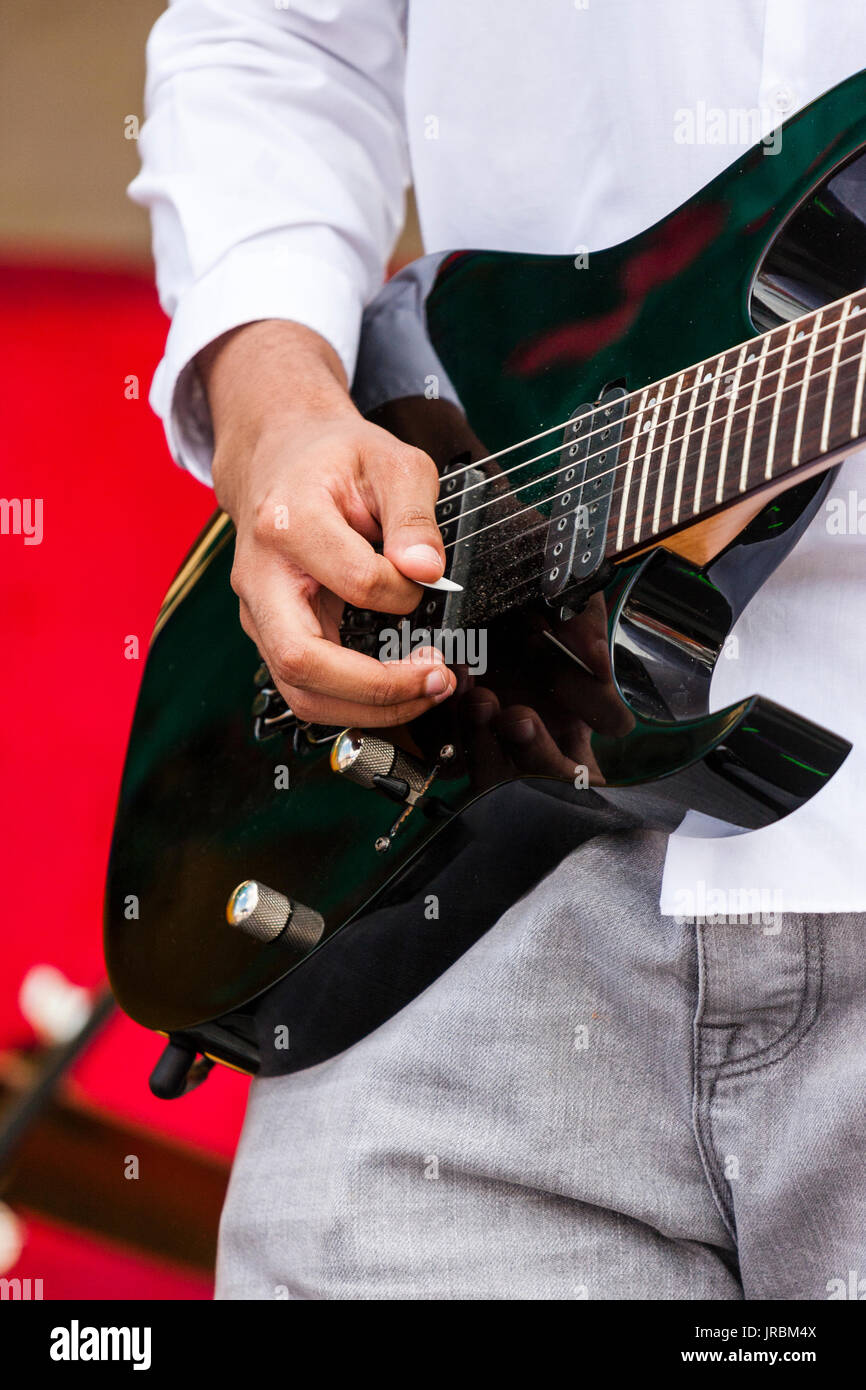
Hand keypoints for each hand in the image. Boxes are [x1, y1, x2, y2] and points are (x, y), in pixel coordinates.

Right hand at [200, 320, 456, 727]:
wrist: (280, 457)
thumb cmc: (335, 461)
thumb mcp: (391, 461)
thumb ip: (414, 515)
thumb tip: (426, 571)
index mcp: (287, 522)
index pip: (354, 582)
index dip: (403, 593)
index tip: (428, 581)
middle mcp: (260, 577)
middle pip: (301, 661)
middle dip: (377, 687)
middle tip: (437, 680)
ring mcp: (259, 613)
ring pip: (300, 692)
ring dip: (368, 708)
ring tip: (426, 692)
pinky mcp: (271, 635)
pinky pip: (307, 689)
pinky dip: (355, 703)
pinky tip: (398, 690)